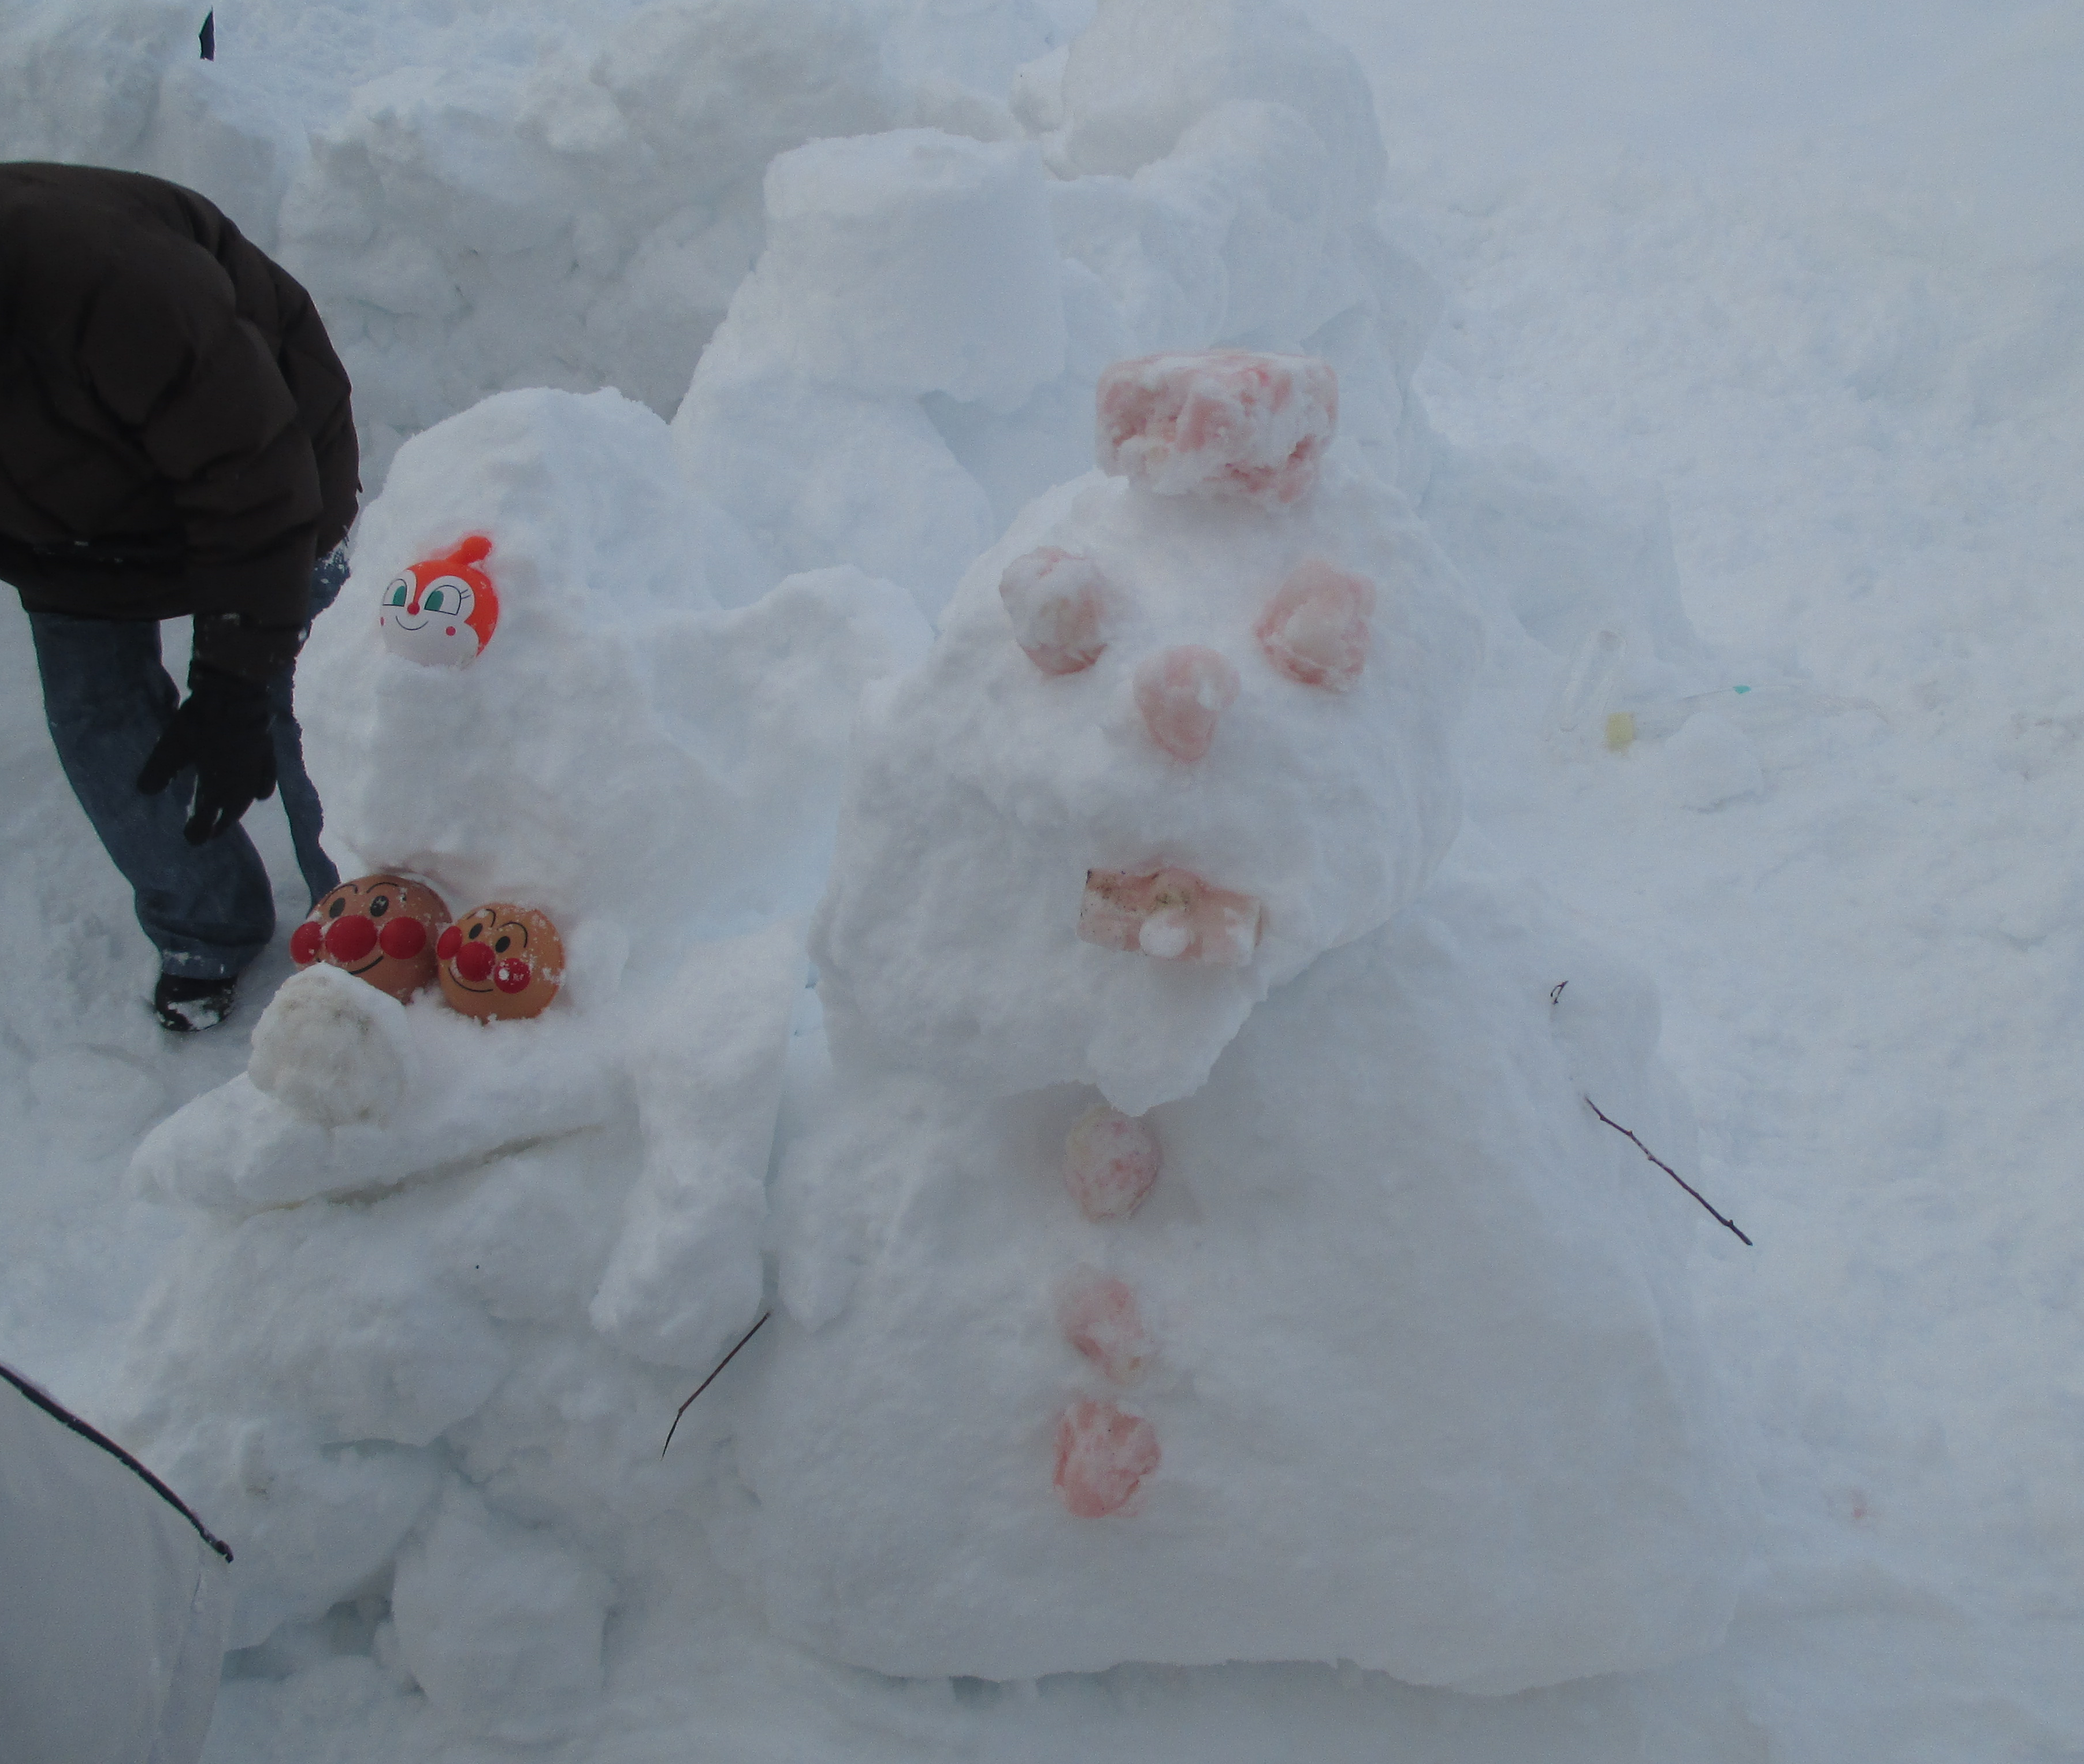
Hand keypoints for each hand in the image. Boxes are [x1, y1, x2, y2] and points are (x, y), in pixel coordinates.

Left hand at [136, 662, 277, 842]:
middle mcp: (238, 783)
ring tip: (230, 818)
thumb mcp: (172, 746)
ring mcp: (254, 768)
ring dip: (237, 810)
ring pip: (247, 796)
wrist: (235, 695)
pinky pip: (266, 777)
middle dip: (219, 824)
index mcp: (215, 785)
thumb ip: (159, 771)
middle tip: (210, 834)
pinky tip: (260, 795)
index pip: (207, 815)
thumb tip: (146, 792)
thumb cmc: (201, 722)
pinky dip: (262, 788)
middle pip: (230, 810)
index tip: (191, 841)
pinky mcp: (265, 752)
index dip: (200, 829)